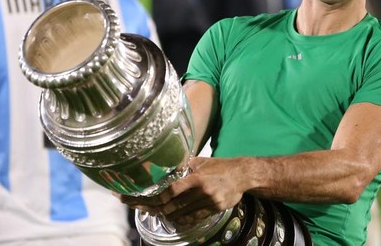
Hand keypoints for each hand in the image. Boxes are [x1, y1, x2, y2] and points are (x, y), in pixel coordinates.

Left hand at [120, 156, 248, 225]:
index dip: (153, 197)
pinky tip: (172, 218)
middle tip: (136, 206)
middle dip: (152, 207)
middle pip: (171, 205)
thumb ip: (184, 165)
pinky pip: (193, 218)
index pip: (171, 191)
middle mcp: (201, 191)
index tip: (140, 197)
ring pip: (180, 214)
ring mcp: (208, 202)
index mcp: (196, 177)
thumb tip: (165, 164)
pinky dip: (180, 219)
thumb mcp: (201, 161)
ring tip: (151, 211)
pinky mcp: (214, 210)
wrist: (243, 175)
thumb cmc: (220, 166)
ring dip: (164, 214)